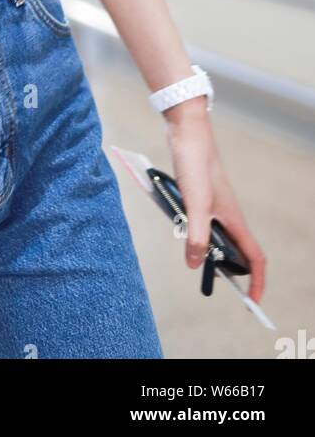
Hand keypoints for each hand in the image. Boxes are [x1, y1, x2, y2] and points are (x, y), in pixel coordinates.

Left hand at [165, 109, 266, 303]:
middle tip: (211, 280)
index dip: (256, 282)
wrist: (187, 134)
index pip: (254, 257)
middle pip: (235, 251)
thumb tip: (195, 264)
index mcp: (234, 220)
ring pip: (215, 237)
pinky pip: (201, 223)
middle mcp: (228, 215)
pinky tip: (178, 226)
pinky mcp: (200, 197)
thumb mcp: (195, 205)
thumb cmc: (196, 166)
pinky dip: (194, 232)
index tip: (251, 302)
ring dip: (206, 249)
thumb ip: (197, 236)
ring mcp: (214, 206)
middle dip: (227, 269)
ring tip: (192, 254)